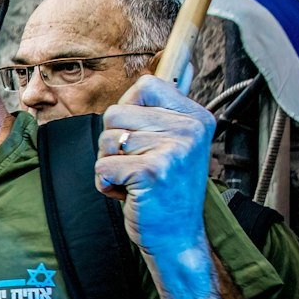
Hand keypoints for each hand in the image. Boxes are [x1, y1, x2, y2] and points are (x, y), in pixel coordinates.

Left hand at [96, 74, 214, 262]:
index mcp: (196, 117)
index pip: (145, 85)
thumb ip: (169, 107)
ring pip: (105, 140)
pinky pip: (102, 166)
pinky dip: (106, 185)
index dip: (128, 111)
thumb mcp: (176, 143)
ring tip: (136, 181)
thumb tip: (182, 61)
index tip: (142, 136)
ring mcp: (172, 149)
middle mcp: (189, 129)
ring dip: (110, 165)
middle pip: (115, 113)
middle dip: (113, 143)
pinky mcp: (152, 171)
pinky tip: (129, 194)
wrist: (177, 237)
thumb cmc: (166, 190)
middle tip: (138, 166)